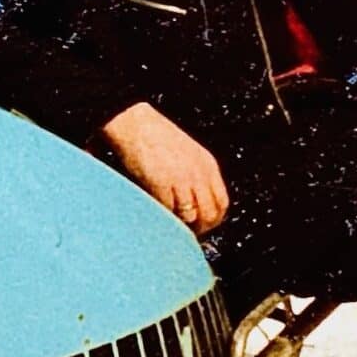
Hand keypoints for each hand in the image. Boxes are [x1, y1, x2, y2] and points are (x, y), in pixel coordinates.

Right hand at [103, 101, 228, 234]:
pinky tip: (157, 216)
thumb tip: (195, 205)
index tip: (203, 227)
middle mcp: (198, 172)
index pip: (221, 203)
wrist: (134, 122)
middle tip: (186, 234)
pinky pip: (168, 210)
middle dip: (199, 229)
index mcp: (207, 164)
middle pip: (209, 214)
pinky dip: (163, 218)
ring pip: (190, 216)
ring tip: (170, 228)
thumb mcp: (186, 154)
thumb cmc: (154, 136)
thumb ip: (195, 176)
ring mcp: (181, 178)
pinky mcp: (161, 183)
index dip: (213, 220)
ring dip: (180, 226)